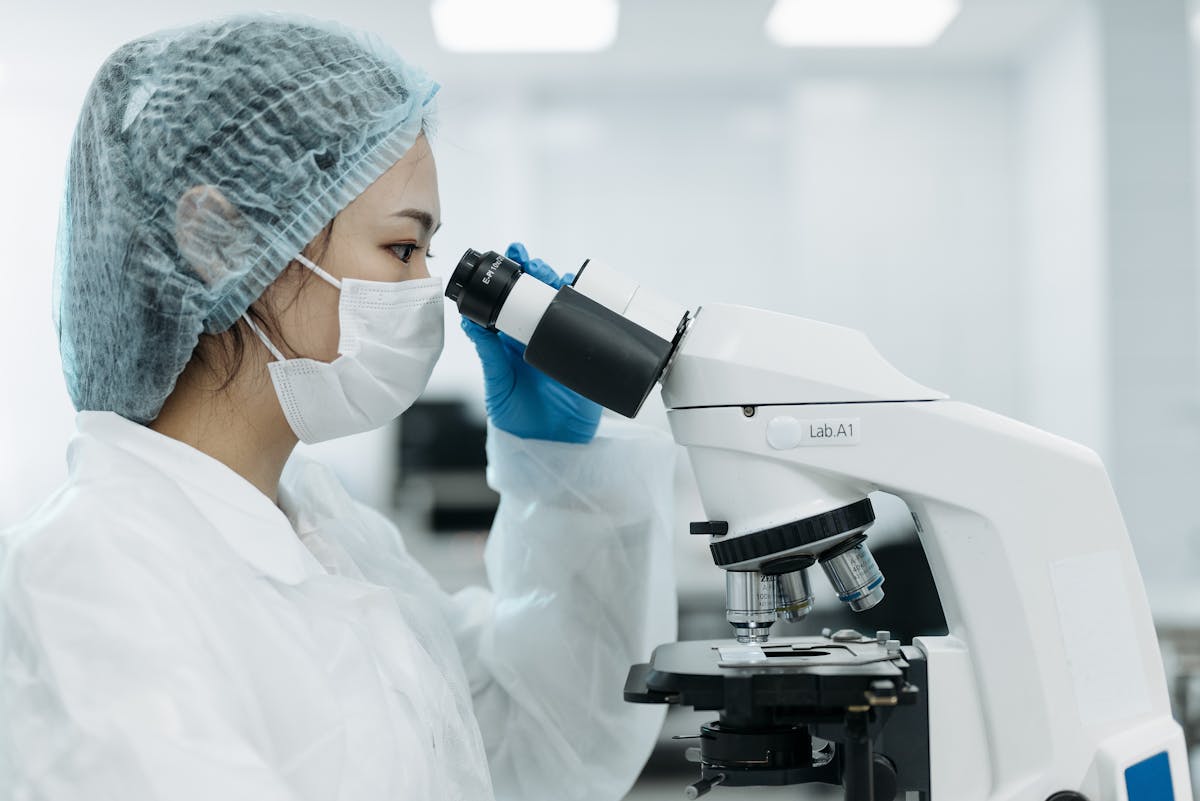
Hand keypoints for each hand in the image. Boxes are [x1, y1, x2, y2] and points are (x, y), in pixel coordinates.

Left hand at [460, 242, 601, 443]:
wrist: (548, 444)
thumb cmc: (517, 417)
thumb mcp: (497, 383)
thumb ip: (487, 354)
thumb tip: (469, 322)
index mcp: (515, 339)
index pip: (515, 300)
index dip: (515, 277)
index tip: (511, 254)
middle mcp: (540, 336)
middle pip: (543, 296)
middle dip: (540, 273)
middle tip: (531, 262)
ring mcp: (564, 344)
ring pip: (567, 306)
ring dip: (563, 286)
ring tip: (554, 275)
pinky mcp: (586, 357)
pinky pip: (591, 328)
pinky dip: (591, 310)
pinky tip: (585, 298)